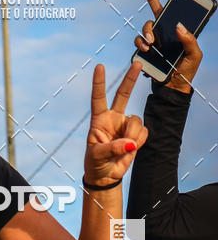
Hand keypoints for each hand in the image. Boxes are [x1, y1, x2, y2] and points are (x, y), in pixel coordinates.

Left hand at [83, 62, 146, 185]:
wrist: (106, 176)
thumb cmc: (95, 164)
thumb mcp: (97, 156)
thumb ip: (112, 148)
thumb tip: (129, 144)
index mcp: (99, 120)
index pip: (98, 98)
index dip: (99, 83)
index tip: (100, 67)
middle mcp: (113, 118)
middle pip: (123, 95)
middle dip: (130, 79)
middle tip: (137, 63)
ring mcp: (125, 125)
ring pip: (136, 121)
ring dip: (132, 135)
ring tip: (125, 148)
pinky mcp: (135, 134)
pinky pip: (143, 132)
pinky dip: (138, 141)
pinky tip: (131, 149)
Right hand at [134, 0, 201, 93]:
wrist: (173, 88)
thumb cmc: (187, 71)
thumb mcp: (194, 55)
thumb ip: (190, 40)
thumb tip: (179, 26)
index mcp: (175, 32)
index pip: (165, 12)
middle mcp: (162, 36)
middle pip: (151, 21)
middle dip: (149, 26)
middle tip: (153, 37)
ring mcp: (152, 45)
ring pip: (143, 33)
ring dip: (144, 36)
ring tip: (149, 46)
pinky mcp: (145, 55)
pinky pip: (138, 45)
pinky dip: (140, 46)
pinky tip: (146, 51)